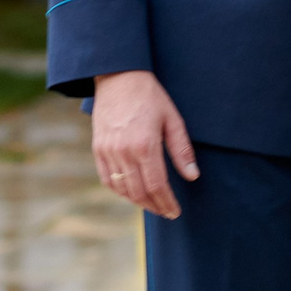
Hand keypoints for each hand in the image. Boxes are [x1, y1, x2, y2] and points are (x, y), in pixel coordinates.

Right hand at [91, 70, 198, 218]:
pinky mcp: (98, 149)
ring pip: (121, 189)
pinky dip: (119, 191)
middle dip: (154, 206)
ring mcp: (107, 151)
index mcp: (145, 145)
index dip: (167, 202)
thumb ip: (182, 150)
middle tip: (167, 212)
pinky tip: (131, 193)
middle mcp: (123, 152)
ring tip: (153, 204)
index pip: (157, 185)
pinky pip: (106, 179)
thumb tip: (192, 176)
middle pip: (139, 192)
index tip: (175, 211)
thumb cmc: (150, 96)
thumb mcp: (173, 119)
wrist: (119, 78)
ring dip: (137, 201)